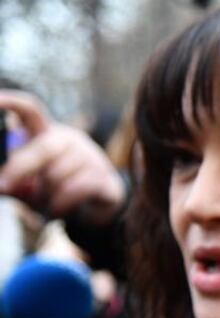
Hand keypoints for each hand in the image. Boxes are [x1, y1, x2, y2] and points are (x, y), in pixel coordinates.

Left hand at [0, 90, 125, 225]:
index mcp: (46, 133)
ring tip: (46, 203)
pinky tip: (59, 210)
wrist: (95, 210)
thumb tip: (0, 185)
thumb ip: (13, 181)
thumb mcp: (27, 185)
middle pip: (44, 146)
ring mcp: (90, 156)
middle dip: (21, 168)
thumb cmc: (55, 191)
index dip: (12, 102)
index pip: (30, 110)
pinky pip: (77, 188)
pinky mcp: (105, 177)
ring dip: (46, 194)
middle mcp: (69, 139)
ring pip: (59, 173)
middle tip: (4, 186)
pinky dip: (62, 203)